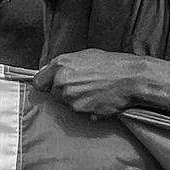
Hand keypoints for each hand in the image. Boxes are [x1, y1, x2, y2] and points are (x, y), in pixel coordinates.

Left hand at [32, 49, 153, 118]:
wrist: (131, 78)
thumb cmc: (112, 64)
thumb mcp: (85, 56)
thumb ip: (65, 65)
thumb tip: (53, 73)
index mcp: (60, 65)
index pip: (38, 82)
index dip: (46, 84)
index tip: (52, 85)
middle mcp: (62, 82)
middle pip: (53, 94)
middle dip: (64, 92)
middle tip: (83, 86)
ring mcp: (71, 99)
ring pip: (67, 104)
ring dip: (77, 101)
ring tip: (94, 91)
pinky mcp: (81, 112)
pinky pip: (80, 113)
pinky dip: (87, 109)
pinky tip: (99, 99)